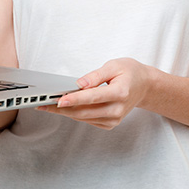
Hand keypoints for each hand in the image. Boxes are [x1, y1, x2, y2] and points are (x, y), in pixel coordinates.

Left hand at [37, 58, 152, 129]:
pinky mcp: (110, 123)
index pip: (93, 97)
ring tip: (48, 104)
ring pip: (84, 118)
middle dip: (62, 108)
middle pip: (85, 112)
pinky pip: (88, 120)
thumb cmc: (130, 73)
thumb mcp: (114, 65)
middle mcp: (118, 109)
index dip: (75, 99)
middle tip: (44, 103)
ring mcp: (114, 119)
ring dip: (65, 112)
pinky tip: (64, 107)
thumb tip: (79, 84)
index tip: (60, 99)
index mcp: (120, 93)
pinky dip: (75, 114)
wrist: (144, 86)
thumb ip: (96, 76)